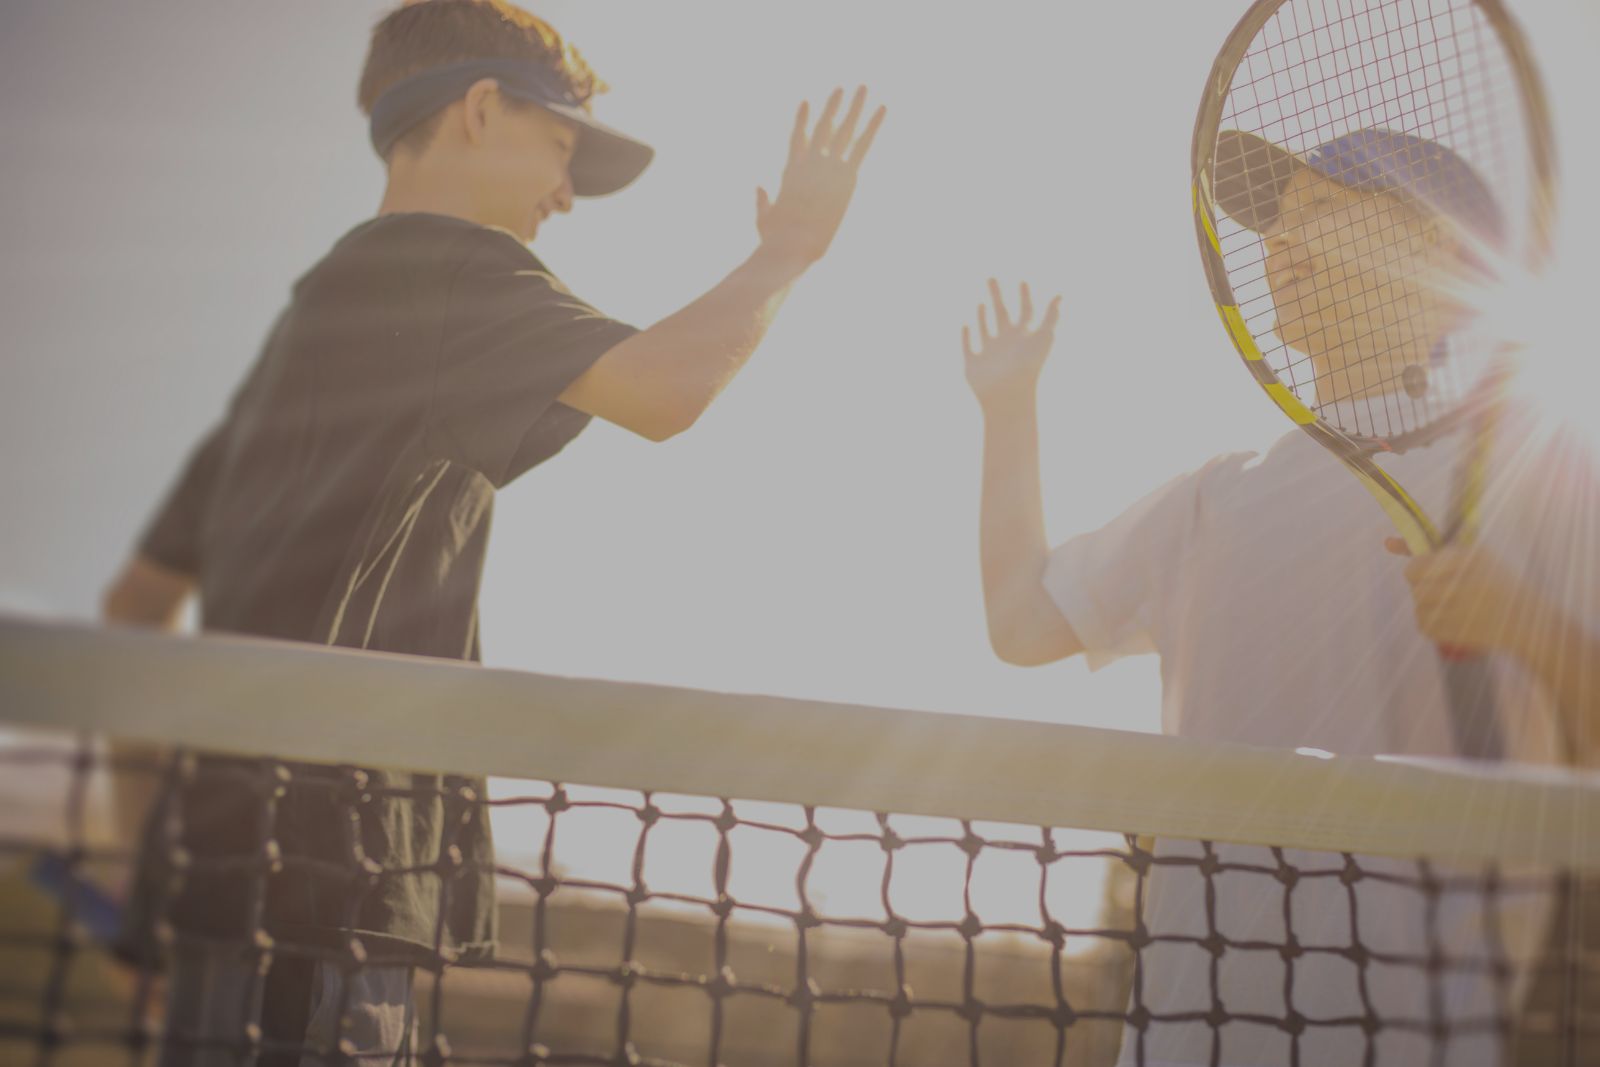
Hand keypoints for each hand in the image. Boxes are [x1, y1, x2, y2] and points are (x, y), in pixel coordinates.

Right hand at [755, 86, 884, 273]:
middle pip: (824, 127)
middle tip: (843, 89)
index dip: (802, 120)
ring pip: (845, 129)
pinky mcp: (846, 177)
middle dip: (833, 107)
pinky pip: (863, 145)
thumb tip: (758, 186)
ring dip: (855, 107)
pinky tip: (882, 108)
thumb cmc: (775, 238)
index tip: (807, 102)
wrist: (791, 243)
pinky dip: (873, 125)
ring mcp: (828, 166)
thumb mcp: (764, 218)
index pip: (798, 138)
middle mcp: (810, 163)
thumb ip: (762, 200)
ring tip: (864, 88)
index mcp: (791, 172)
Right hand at [963, 279, 1061, 408]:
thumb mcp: (1044, 336)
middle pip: (1001, 313)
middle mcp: (1007, 342)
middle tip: (991, 277)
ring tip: (981, 303)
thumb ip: (1052, 315)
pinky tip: (965, 325)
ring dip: (983, 317)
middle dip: (997, 296)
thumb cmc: (1029, 366)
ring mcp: (990, 353)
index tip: (1023, 280)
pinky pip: (969, 347)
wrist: (1009, 397)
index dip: (1025, 295)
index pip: (1026, 310)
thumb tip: (1061, 294)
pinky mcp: (973, 365)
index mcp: (1024, 335)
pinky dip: (966, 336)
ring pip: (986, 330)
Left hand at [1385, 538, 1541, 653]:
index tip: (1428, 575)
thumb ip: (1428, 550)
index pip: (1417, 567)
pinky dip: (1432, 625)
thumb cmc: (1495, 584)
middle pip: (1415, 588)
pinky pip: (1425, 626)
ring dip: (1427, 608)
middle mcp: (1470, 581)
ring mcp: (1467, 609)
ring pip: (1418, 607)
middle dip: (1423, 590)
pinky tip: (1452, 621)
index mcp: (1472, 557)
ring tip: (1451, 607)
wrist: (1530, 622)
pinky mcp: (1463, 632)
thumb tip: (1388, 542)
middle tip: (1443, 591)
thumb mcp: (1471, 558)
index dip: (1417, 572)